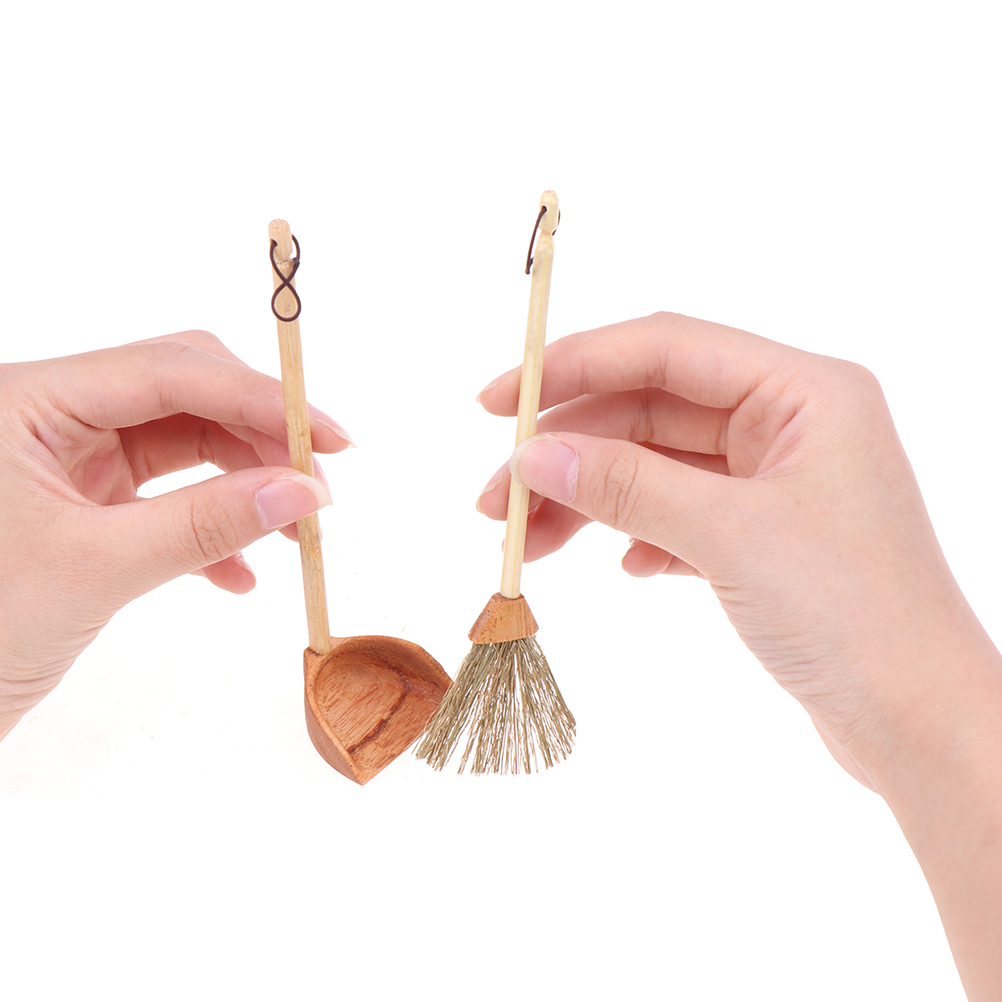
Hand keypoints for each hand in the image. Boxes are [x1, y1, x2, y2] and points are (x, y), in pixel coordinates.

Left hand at [0, 330, 348, 739]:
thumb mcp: (94, 571)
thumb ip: (204, 523)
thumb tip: (302, 491)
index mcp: (29, 401)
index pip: (171, 371)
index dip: (261, 399)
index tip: (329, 440)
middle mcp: (49, 414)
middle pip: (183, 392)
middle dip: (257, 436)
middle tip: (315, 486)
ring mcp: (65, 458)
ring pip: (182, 441)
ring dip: (243, 482)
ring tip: (292, 533)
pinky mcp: (79, 504)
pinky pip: (164, 495)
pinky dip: (208, 528)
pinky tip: (237, 575)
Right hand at [476, 312, 1001, 790]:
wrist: (918, 723)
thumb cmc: (854, 616)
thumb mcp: (728, 536)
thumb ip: (626, 485)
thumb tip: (534, 455)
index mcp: (804, 391)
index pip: (666, 347)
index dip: (574, 366)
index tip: (499, 400)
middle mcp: (792, 423)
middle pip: (651, 410)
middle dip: (570, 450)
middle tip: (499, 498)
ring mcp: (777, 481)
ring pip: (658, 466)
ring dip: (591, 498)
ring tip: (530, 545)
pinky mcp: (766, 535)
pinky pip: (680, 511)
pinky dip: (639, 533)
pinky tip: (621, 566)